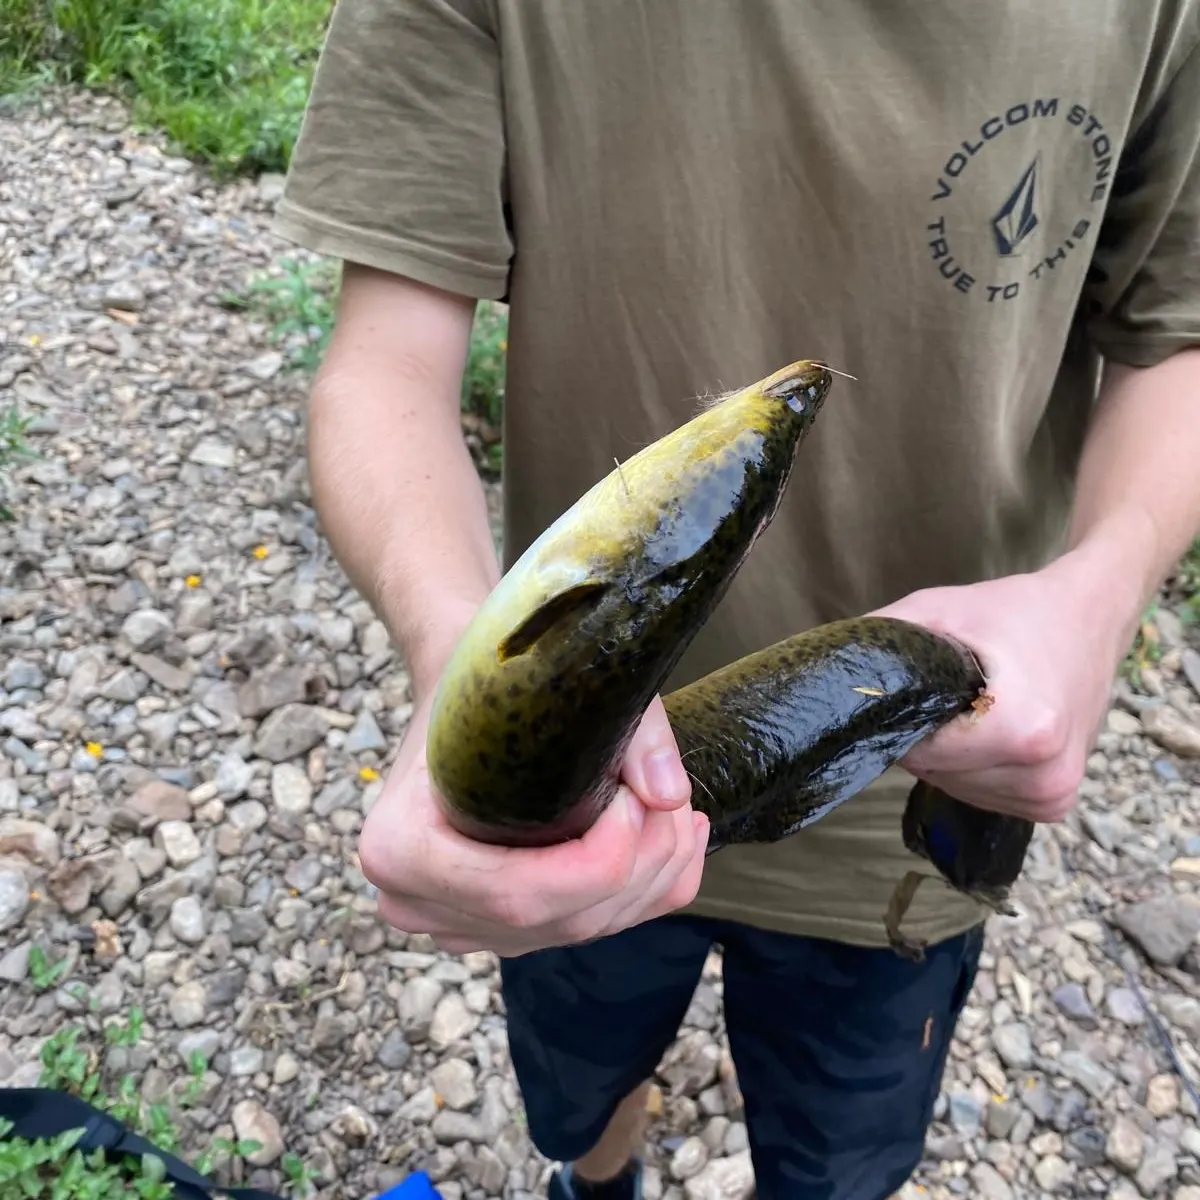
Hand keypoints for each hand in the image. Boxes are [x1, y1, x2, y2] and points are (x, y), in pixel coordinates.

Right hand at [356, 689, 708, 956]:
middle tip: (675, 803)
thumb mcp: (552, 680)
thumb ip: (627, 730)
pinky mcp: (497, 928)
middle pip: (554, 919)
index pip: (516, 893)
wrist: (457, 686)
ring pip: (576, 931)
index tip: (637, 801)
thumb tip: (670, 793)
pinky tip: (674, 847)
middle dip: (637, 869)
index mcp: (398, 848)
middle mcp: (416, 901)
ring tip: (682, 816)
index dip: (597, 863)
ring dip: (649, 881)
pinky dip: (643, 896)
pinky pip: (583, 931)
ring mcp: (458, 923)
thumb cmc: (492, 677)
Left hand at [872, 554, 1135, 822]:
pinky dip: (972, 767)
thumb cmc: (1014, 610)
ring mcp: (1054, 795)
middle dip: (925, 737)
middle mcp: (1044, 773)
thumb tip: (822, 677)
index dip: (903, 720)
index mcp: (1022, 729)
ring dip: (947, 756)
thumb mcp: (937, 610)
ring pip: (955, 788)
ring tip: (973, 707)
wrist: (1091, 618)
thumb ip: (880, 644)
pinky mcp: (1056, 803)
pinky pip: (984, 795)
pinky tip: (989, 731)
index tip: (915, 690)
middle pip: (936, 773)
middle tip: (949, 691)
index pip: (920, 752)